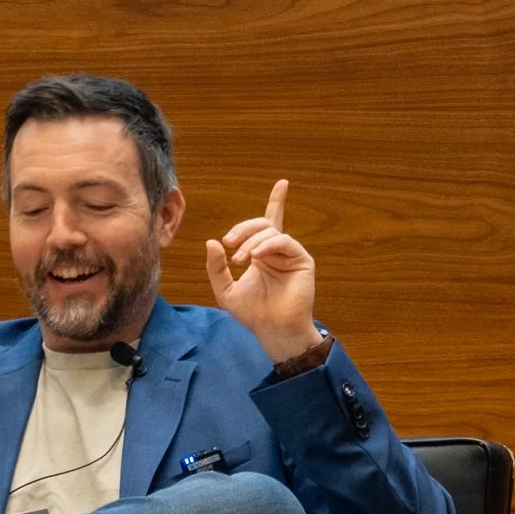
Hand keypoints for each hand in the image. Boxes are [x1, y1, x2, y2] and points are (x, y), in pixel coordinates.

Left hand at [204, 179, 322, 362]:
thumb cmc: (253, 314)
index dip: (277, 201)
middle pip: (262, 224)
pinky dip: (266, 245)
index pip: (268, 223)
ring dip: (250, 241)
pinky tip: (256, 257)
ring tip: (240, 259)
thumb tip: (212, 242)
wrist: (272, 330)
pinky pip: (283, 241)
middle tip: (228, 244)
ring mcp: (291, 255)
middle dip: (242, 229)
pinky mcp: (302, 260)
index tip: (283, 183)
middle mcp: (278, 252)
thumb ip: (216, 267)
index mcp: (263, 255)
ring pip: (270, 231)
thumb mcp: (225, 290)